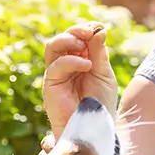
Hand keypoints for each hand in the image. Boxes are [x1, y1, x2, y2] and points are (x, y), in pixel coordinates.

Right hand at [42, 22, 117, 143]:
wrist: (95, 127)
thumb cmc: (101, 104)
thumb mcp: (104, 74)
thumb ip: (99, 53)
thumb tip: (98, 29)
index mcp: (81, 61)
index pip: (78, 39)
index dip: (86, 30)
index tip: (99, 26)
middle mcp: (66, 65)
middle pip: (63, 39)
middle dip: (76, 31)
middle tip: (89, 32)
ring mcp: (57, 74)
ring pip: (53, 47)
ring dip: (68, 40)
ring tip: (84, 45)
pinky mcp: (50, 85)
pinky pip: (56, 66)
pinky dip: (71, 60)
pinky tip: (87, 64)